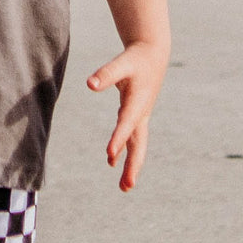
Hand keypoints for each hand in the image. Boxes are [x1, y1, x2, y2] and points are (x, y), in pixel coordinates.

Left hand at [87, 41, 167, 192]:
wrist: (154, 55)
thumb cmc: (136, 59)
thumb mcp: (122, 63)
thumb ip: (106, 74)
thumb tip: (89, 84)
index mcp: (138, 102)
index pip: (126, 123)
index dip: (119, 139)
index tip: (110, 155)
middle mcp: (141, 113)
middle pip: (138, 144)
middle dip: (133, 165)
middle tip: (126, 186)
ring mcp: (140, 116)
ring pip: (137, 145)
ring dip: (131, 164)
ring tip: (124, 187)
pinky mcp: (136, 115)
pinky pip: (131, 138)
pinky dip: (124, 150)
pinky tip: (112, 162)